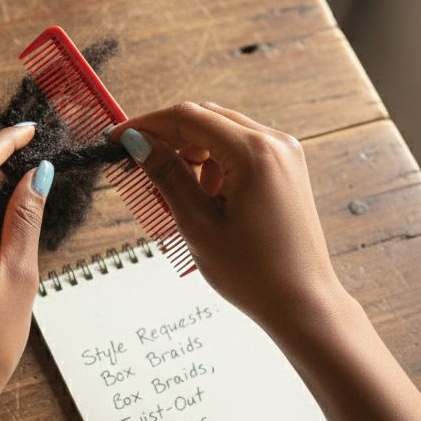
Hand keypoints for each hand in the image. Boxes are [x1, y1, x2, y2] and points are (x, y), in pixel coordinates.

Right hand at [111, 103, 351, 342]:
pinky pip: (241, 151)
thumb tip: (137, 142)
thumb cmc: (254, 273)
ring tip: (178, 195)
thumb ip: (167, 175)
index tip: (118, 139)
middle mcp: (275, 143)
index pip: (188, 118)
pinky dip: (215, 166)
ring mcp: (285, 155)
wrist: (302, 303)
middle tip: (137, 164)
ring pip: (223, 134)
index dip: (147, 125)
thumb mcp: (198, 223)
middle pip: (206, 119)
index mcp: (254, 152)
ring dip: (192, 154)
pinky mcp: (287, 170)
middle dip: (168, 139)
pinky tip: (206, 198)